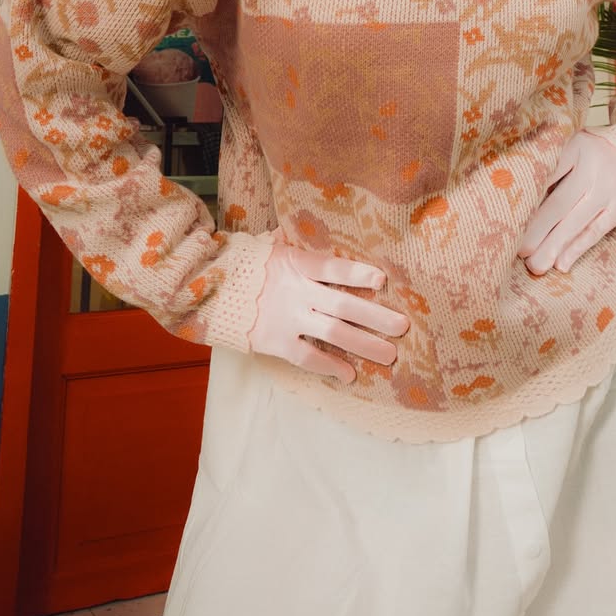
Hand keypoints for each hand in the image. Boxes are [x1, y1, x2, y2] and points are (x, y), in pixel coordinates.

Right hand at [247, 233, 410, 383]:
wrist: (213, 290)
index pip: (331, 268)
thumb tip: (327, 241)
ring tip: (389, 355)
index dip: (357, 273)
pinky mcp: (276, 342)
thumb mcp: (275, 248)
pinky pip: (307, 357)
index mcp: (296, 264)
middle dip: (376, 317)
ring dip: (364, 344)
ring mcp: (287, 318)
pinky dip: (329, 366)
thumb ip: (302, 250)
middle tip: (403, 327)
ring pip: (333, 333)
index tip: (382, 279)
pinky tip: (350, 374)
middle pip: (343, 305)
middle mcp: (296, 291)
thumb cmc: (250, 266)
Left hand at [517, 130, 615, 275]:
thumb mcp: (576, 143)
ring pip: (576, 222)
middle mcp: (591, 169)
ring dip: (554, 246)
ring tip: (535, 265)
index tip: (508, 217)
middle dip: (537, 229)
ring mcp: (607, 190)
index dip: (526, 198)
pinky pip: (596, 231)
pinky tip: (562, 263)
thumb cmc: (599, 149)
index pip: (546, 174)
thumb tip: (522, 196)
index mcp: (575, 147)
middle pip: (559, 203)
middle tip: (518, 251)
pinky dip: (578, 248)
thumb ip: (554, 164)